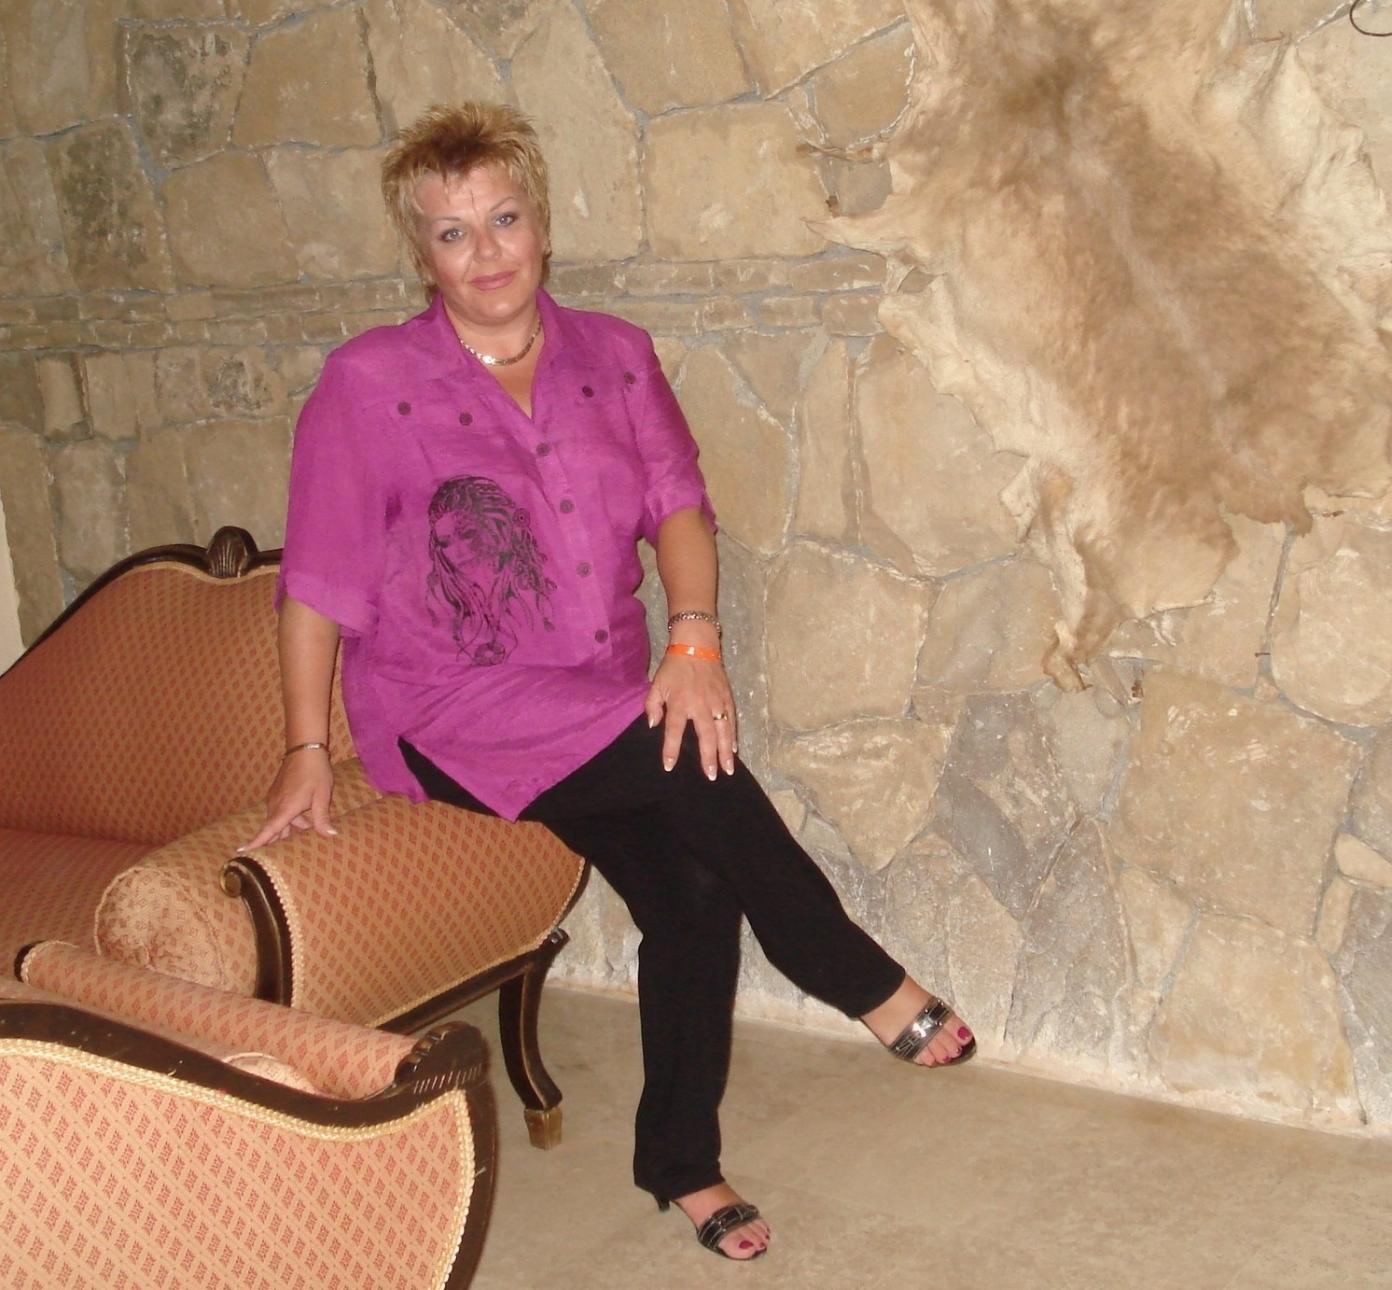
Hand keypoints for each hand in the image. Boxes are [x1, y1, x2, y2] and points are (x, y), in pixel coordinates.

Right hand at [238, 750, 337, 851]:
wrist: (305, 750)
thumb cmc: (315, 773)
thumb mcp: (322, 796)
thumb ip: (323, 818)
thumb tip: (330, 835)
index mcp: (286, 808)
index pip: (268, 830)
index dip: (256, 842)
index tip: (241, 852)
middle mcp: (275, 805)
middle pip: (274, 829)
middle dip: (280, 840)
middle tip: (285, 853)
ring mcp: (274, 798)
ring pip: (279, 819)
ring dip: (291, 826)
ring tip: (309, 829)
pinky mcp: (277, 793)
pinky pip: (280, 811)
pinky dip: (290, 817)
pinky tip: (305, 817)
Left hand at [644, 653, 737, 779]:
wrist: (697, 646)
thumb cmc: (674, 667)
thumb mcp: (657, 684)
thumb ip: (652, 706)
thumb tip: (653, 725)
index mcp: (680, 703)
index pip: (675, 731)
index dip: (671, 750)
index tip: (669, 766)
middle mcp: (700, 705)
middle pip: (706, 736)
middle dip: (708, 757)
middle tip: (710, 776)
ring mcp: (716, 702)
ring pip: (723, 731)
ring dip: (725, 752)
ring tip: (727, 770)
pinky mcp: (727, 698)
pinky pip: (731, 720)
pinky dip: (733, 736)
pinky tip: (733, 749)